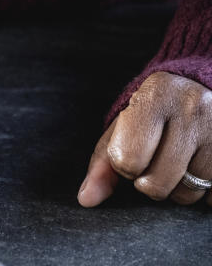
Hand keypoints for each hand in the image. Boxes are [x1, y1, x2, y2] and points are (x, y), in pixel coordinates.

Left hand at [78, 72, 211, 206]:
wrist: (202, 86)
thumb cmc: (154, 110)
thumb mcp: (124, 124)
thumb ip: (102, 162)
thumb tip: (87, 199)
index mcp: (155, 95)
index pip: (128, 159)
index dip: (124, 164)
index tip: (132, 149)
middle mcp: (191, 110)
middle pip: (156, 184)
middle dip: (148, 181)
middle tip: (155, 158)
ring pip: (186, 195)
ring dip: (176, 187)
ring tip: (178, 161)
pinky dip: (203, 192)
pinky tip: (200, 166)